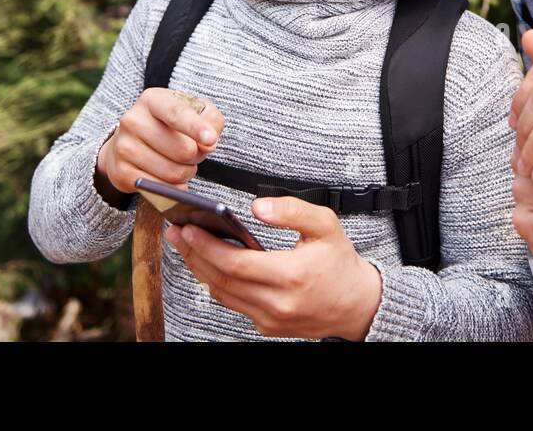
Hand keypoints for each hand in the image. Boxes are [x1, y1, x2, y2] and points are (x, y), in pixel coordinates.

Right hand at [97, 87, 223, 195]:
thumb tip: (208, 144)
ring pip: (174, 172)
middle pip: (183, 150)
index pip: (176, 113)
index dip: (195, 127)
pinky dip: (172, 188)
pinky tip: (169, 178)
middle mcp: (133, 120)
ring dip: (186, 173)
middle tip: (193, 153)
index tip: (210, 140)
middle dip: (197, 156)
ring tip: (179, 163)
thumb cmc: (168, 125)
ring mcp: (124, 147)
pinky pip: (160, 189)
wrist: (129, 142)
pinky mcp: (121, 172)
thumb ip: (210, 120)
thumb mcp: (192, 111)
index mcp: (152, 100)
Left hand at [163, 195, 382, 340]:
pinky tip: (208, 261)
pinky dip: (216, 281)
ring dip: (200, 268)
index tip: (188, 227)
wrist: (357, 304)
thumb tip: (256, 207)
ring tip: (185, 243)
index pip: (236, 264)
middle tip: (176, 230)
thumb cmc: (340, 262)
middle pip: (221, 280)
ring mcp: (270, 318)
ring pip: (222, 293)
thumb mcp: (326, 225)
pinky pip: (232, 302)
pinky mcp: (267, 325)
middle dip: (194, 253)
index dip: (207, 246)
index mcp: (292, 276)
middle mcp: (278, 303)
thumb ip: (292, 210)